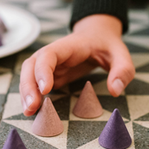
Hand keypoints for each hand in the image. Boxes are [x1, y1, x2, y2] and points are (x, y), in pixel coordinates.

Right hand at [20, 14, 134, 115]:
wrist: (98, 36)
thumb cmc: (108, 46)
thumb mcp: (121, 55)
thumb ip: (122, 71)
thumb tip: (115, 91)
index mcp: (69, 45)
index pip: (49, 54)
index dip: (43, 70)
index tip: (45, 89)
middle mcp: (54, 54)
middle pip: (31, 65)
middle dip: (28, 86)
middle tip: (31, 108)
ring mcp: (50, 64)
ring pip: (29, 74)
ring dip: (26, 93)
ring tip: (29, 112)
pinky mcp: (50, 74)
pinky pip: (35, 83)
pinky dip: (32, 95)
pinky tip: (33, 110)